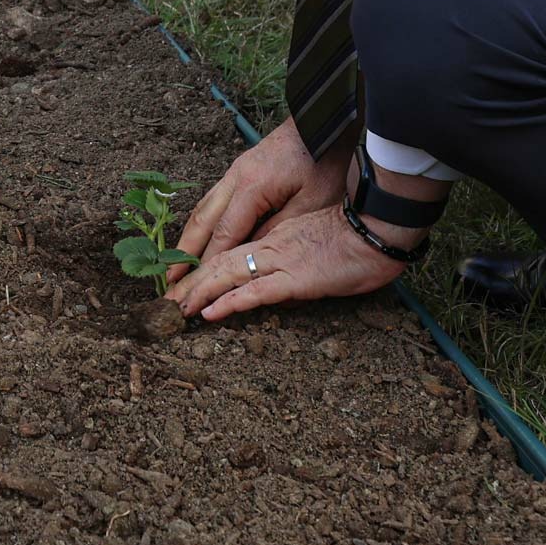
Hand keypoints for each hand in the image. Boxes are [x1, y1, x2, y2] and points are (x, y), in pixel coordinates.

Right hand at [164, 119, 348, 305]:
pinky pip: (212, 199)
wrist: (321, 124)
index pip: (224, 233)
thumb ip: (280, 228)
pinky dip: (201, 221)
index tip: (193, 286)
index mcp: (253, 187)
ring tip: (175, 262)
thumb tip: (253, 252)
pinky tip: (197, 236)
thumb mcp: (312, 202)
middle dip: (184, 252)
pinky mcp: (239, 170)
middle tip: (168, 280)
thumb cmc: (323, 163)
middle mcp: (235, 178)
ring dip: (188, 237)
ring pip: (202, 208)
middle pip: (202, 220)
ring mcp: (234, 172)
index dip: (208, 262)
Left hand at [167, 200, 410, 320]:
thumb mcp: (318, 245)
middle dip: (190, 284)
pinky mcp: (296, 279)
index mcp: (276, 238)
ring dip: (199, 293)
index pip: (230, 252)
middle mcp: (271, 247)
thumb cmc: (358, 239)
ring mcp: (281, 262)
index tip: (184, 284)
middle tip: (165, 303)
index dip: (204, 268)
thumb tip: (283, 276)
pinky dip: (229, 302)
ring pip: (228, 275)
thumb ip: (297, 256)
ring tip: (174, 309)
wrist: (380, 230)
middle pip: (219, 264)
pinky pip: (256, 292)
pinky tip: (209, 313)